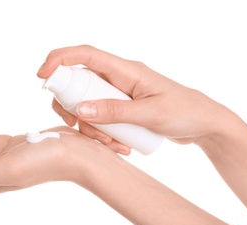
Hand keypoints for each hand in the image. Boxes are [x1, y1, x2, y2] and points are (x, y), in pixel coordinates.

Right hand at [37, 45, 236, 149]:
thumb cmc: (185, 111)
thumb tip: (79, 108)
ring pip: (86, 106)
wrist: (204, 124)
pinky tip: (119, 147)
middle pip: (78, 85)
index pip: (85, 55)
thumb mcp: (150, 113)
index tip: (42, 76)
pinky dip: (102, 134)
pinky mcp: (120, 109)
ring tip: (114, 145)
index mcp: (125, 70)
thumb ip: (114, 111)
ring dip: (91, 128)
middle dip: (75, 110)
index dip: (59, 60)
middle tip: (85, 130)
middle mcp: (118, 79)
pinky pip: (99, 119)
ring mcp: (118, 95)